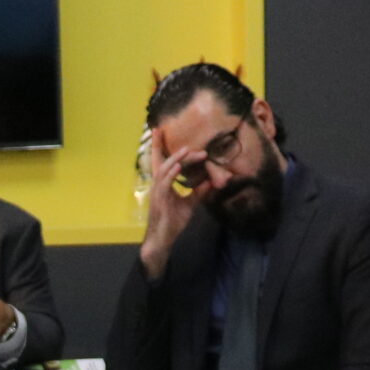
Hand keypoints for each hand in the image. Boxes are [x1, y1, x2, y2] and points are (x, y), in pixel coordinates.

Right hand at [138, 139, 206, 277]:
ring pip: (163, 170)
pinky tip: (178, 167)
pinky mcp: (159, 200)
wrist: (163, 239)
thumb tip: (211, 182)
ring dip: (175, 159)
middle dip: (162, 146)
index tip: (158, 130)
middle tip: (178, 138)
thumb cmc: (172, 222)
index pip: (161, 161)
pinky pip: (164, 184)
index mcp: (163, 184)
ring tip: (187, 151)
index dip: (159, 146)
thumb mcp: (189, 205)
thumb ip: (198, 193)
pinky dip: (171, 174)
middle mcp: (158, 185)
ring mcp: (157, 192)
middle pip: (160, 161)